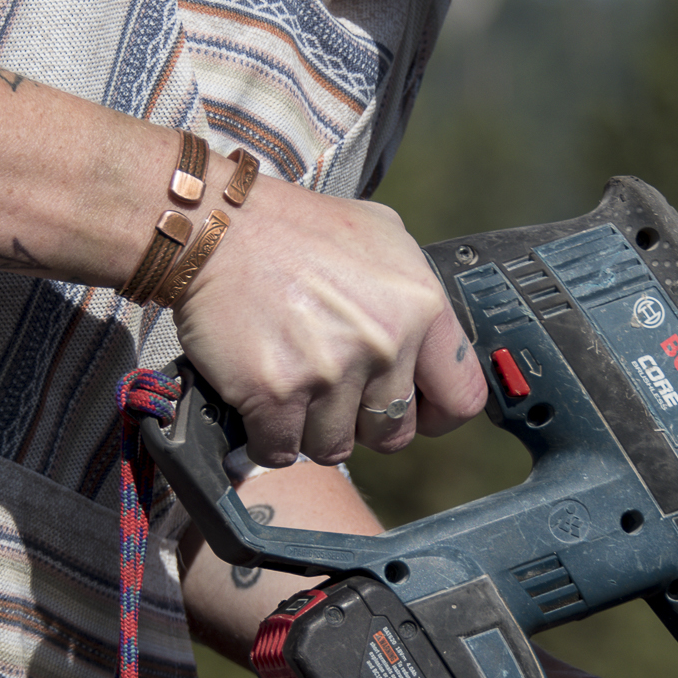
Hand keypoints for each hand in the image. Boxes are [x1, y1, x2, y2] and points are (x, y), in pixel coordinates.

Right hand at [174, 177, 485, 466]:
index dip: (435, 415)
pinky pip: (281, 450)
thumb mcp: (382, 237)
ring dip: (311, 429)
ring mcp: (329, 371)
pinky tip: (262, 405)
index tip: (414, 413)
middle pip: (391, 433)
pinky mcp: (274, 393)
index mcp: (420, 306)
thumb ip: (415, 293)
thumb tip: (434, 341)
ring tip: (294, 388)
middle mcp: (383, 342)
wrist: (216, 227)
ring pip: (334, 447)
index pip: (461, 398)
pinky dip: (268, 438)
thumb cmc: (295, 228)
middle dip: (363, 424)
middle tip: (334, 394)